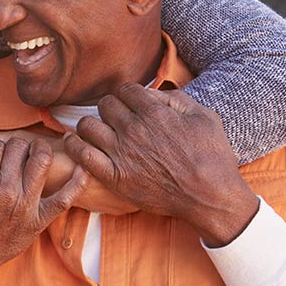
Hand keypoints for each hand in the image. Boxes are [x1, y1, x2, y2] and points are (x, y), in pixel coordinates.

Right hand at [0, 135, 88, 285]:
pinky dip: (77, 181)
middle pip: (18, 148)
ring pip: (41, 161)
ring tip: (33, 151)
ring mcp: (25, 206)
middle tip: (7, 154)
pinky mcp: (39, 220)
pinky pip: (65, 198)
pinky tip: (83, 167)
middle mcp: (5, 192)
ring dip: (39, 149)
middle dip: (12, 145)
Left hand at [63, 83, 258, 246]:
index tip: (130, 104)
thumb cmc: (211, 156)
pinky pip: (82, 154)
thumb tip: (152, 92)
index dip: (127, 95)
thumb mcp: (203, 116)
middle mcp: (134, 129)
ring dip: (91, 125)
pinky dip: (74, 145)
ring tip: (97, 131)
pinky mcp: (114, 176)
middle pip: (105, 105)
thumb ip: (176, 98)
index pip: (124, 90)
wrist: (210, 196)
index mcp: (154, 113)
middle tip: (116, 119)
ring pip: (87, 125)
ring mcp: (122, 153)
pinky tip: (75, 141)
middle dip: (111, 108)